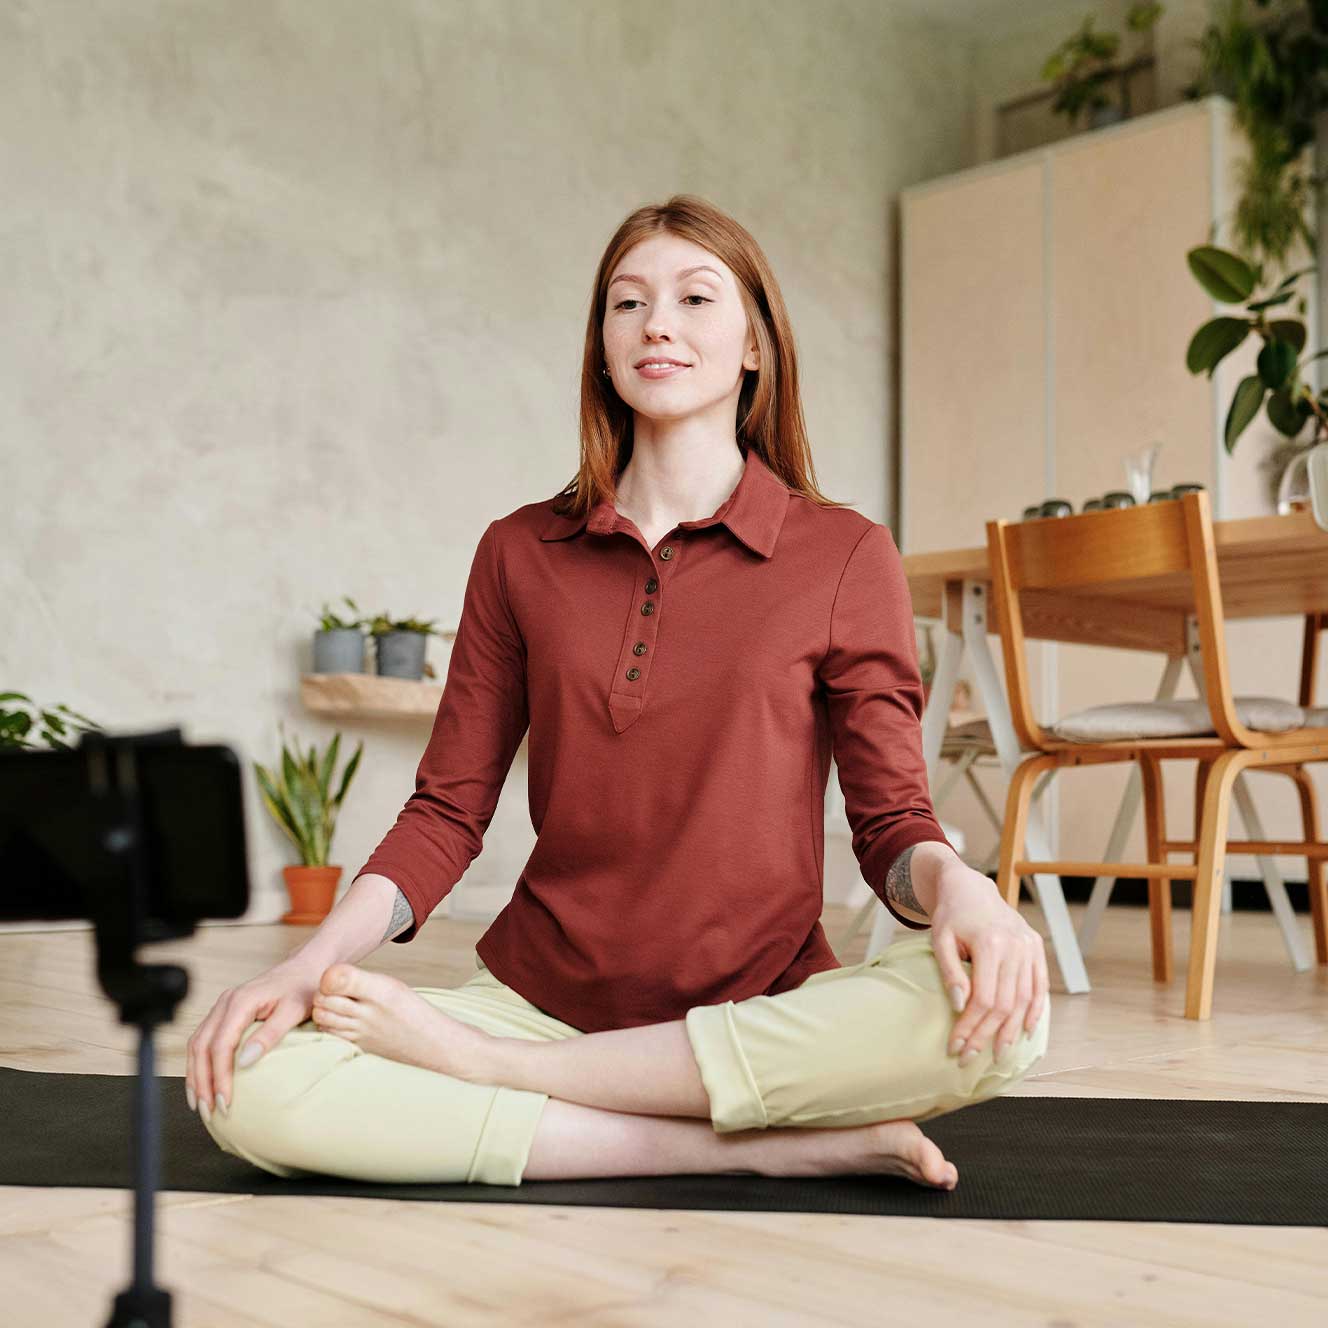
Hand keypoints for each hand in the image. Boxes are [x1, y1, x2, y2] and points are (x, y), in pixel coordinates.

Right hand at [184, 957, 320, 1119]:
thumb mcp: (293, 1010)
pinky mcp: (224, 1013)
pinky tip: (203, 1082)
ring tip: (200, 1103)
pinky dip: (199, 1063)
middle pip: (201, 1047)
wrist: (306, 969)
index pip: (220, 1045)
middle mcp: (225, 1003)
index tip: (225, 1102)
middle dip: (201, 1082)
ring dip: (195, 1075)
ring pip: (197, 1044)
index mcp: (240, 1001)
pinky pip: (204, 1040)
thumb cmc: (303, 988)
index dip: (219, 1076)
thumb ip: (270, 1034)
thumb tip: (244, 1062)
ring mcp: (222, 1007)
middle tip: (208, 1110)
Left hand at [927, 864, 1048, 1066]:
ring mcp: (1029, 946)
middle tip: (971, 1057)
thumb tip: (959, 1005)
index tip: (957, 1046)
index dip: (971, 1026)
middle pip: (1004, 1003)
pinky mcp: (1036, 947)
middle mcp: (1015, 945)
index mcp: (990, 942)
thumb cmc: (951, 915)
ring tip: (999, 1052)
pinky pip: (1040, 985)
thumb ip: (950, 972)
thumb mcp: (940, 938)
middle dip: (987, 1035)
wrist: (971, 887)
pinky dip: (1036, 1010)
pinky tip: (1026, 1030)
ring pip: (1024, 999)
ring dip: (1012, 1029)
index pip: (983, 998)